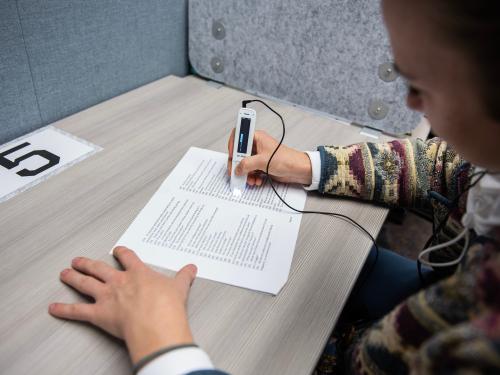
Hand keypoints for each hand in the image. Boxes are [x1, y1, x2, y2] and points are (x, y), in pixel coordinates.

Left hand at [49, 246, 196, 364]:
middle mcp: (119, 282)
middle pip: (99, 268)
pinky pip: (77, 311)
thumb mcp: (179, 288)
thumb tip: (192, 269)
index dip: (121, 253)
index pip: (127, 258)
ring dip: (73, 278)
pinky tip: (54, 308)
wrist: (156, 324)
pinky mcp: (98, 314)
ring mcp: (107, 297)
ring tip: (65, 273)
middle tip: (79, 260)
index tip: (118, 250)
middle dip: (88, 263)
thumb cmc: (167, 307)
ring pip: (85, 283)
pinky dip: (64, 310)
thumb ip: (184, 277)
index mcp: (138, 274)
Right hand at [227, 129, 311, 185]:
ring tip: (250, 179)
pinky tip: (257, 180)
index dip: (232, 144)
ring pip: (244, 164)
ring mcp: (258, 156)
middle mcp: (256, 145)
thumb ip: (246, 164)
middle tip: (235, 171)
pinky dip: (251, 177)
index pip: (239, 135)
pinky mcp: (261, 165)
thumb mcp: (262, 161)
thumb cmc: (286, 159)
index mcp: (256, 137)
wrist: (297, 170)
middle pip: (239, 153)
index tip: (231, 154)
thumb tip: (236, 168)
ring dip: (245, 173)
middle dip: (237, 164)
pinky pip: (250, 171)